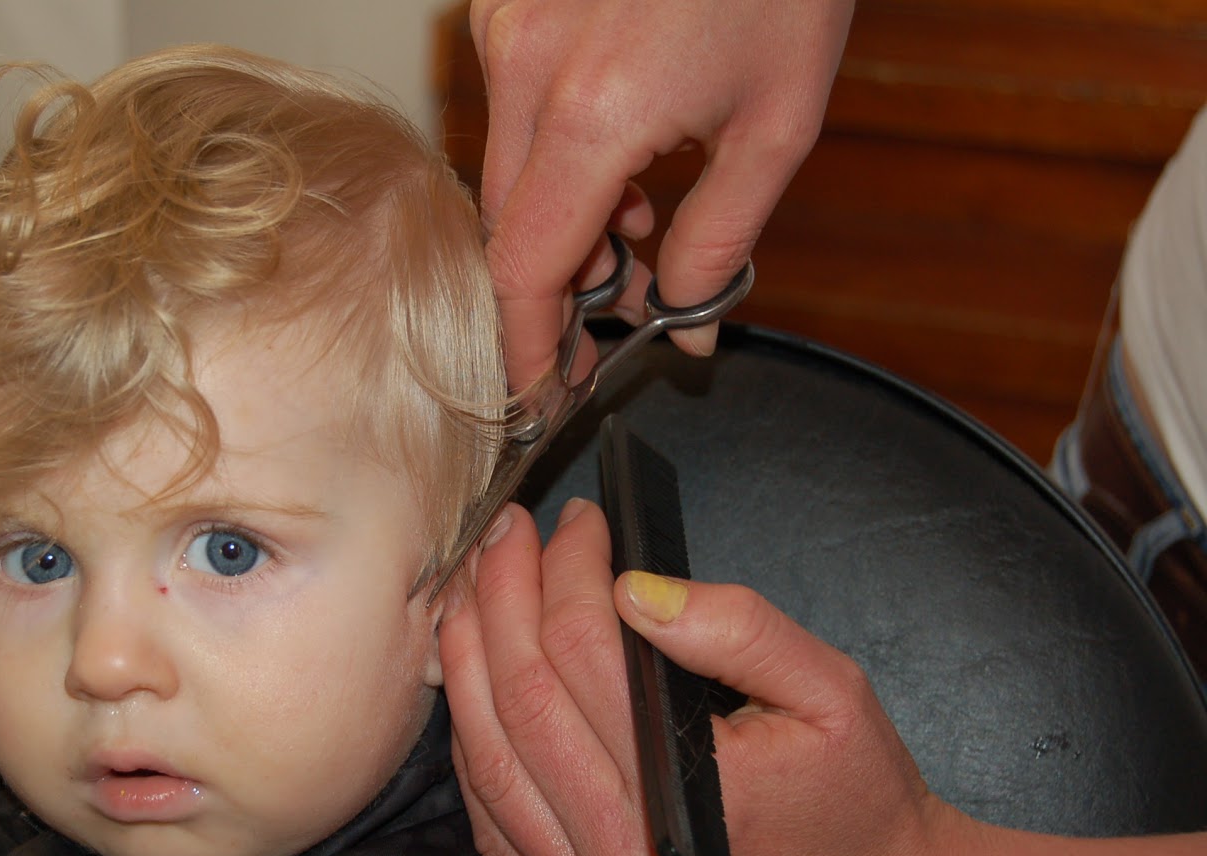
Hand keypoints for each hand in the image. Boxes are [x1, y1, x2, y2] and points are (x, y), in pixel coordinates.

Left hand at [439, 499, 982, 855]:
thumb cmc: (862, 807)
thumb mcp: (833, 693)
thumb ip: (738, 631)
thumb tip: (633, 589)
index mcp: (686, 808)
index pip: (583, 655)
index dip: (567, 571)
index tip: (576, 521)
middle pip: (520, 701)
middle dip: (500, 599)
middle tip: (504, 535)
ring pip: (487, 764)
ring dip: (466, 666)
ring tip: (472, 592)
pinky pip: (492, 826)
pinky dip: (473, 745)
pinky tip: (474, 685)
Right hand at [470, 0, 852, 386]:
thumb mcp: (776, 124)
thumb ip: (720, 240)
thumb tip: (687, 326)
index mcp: (594, 110)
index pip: (524, 267)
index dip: (526, 345)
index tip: (542, 392)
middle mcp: (525, 66)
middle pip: (506, 227)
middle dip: (557, 288)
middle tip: (617, 314)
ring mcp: (503, 26)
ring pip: (506, 172)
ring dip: (562, 221)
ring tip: (640, 220)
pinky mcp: (504, 4)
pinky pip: (511, 113)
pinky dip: (556, 156)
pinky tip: (619, 153)